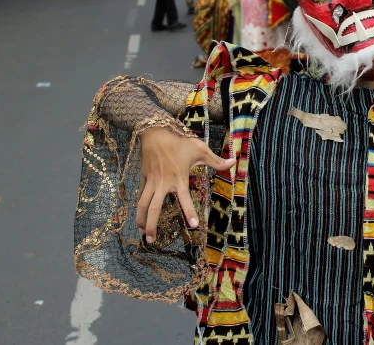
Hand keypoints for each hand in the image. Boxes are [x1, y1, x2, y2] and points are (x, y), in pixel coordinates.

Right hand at [137, 127, 235, 243]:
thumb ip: (217, 160)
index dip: (190, 212)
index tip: (193, 226)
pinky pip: (140, 194)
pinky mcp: (144, 177)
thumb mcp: (200, 149)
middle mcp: (163, 183)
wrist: (155, 131)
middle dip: (152, 225)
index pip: (184, 199)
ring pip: (142, 204)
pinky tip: (140, 215)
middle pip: (154, 208)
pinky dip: (139, 206)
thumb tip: (235, 161)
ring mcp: (151, 181)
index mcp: (179, 178)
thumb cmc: (180, 140)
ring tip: (143, 233)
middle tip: (152, 241)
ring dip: (141, 219)